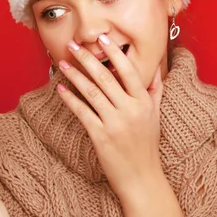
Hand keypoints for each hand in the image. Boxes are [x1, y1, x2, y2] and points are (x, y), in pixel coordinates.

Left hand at [56, 34, 164, 199]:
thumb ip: (154, 91)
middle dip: (87, 58)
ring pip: (91, 92)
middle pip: (105, 77)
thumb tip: (155, 70)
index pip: (128, 71)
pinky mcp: (100, 136)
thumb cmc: (147, 146)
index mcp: (143, 102)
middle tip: (74, 44)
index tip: (102, 38)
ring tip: (63, 63)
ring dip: (75, 75)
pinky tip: (60, 88)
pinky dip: (70, 98)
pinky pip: (82, 112)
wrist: (141, 178)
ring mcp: (115, 123)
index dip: (114, 53)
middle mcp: (130, 110)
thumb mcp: (155, 116)